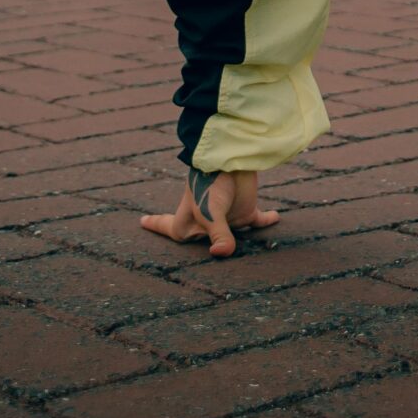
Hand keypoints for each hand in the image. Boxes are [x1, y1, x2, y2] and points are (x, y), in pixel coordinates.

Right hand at [140, 168, 279, 256]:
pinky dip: (267, 220)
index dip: (155, 226)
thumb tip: (223, 254)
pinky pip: (258, 221)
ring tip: (242, 258)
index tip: (142, 220)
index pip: (166, 230)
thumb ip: (219, 235)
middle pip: (203, 242)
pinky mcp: (245, 211)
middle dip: (203, 248)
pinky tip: (276, 217)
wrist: (233, 157)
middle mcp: (205, 224)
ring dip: (236, 243)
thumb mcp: (211, 213)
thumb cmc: (211, 184)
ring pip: (231, 238)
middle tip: (204, 260)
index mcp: (186, 224)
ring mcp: (225, 218)